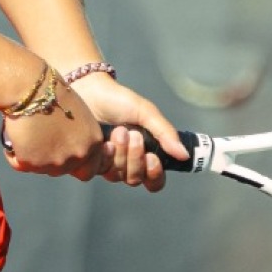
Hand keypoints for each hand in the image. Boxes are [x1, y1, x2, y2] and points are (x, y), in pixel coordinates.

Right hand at [0, 75, 107, 180]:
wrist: (29, 86)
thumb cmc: (51, 93)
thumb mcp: (78, 115)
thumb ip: (80, 137)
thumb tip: (72, 148)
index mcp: (94, 142)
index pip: (85, 166)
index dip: (68, 155)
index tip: (56, 143)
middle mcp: (78, 155)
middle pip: (61, 169)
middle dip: (49, 158)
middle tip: (38, 138)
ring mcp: (56, 161)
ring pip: (40, 168)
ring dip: (32, 156)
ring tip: (25, 134)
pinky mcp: (32, 162)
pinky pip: (19, 164)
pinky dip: (14, 154)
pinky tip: (14, 137)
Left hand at [69, 73, 186, 191]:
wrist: (89, 89)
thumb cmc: (118, 100)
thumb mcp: (146, 112)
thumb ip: (165, 133)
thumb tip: (184, 155)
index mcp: (143, 154)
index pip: (153, 181)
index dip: (154, 175)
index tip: (152, 158)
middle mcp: (125, 163)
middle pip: (135, 179)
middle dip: (135, 157)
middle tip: (131, 133)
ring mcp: (106, 164)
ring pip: (117, 176)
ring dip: (120, 153)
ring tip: (118, 131)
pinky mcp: (87, 162)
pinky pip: (97, 172)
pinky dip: (103, 156)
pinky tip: (103, 142)